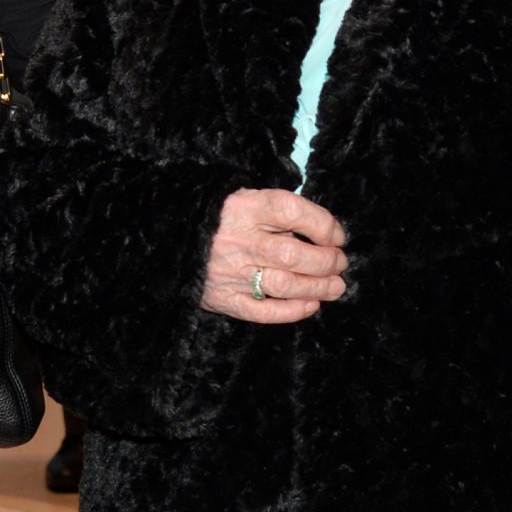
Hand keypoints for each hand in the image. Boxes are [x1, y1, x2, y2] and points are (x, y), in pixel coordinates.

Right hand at [198, 188, 346, 323]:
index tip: (337, 235)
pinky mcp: (223, 299)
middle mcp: (238, 240)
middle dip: (326, 261)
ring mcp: (230, 272)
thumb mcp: (245, 199)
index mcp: (244, 208)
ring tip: (335, 286)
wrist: (172, 239)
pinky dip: (291, 311)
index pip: (292, 212)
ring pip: (283, 285)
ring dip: (317, 288)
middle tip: (339, 263)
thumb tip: (323, 235)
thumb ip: (278, 214)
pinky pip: (262, 312)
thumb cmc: (220, 217)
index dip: (323, 225)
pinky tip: (310, 305)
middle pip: (292, 254)